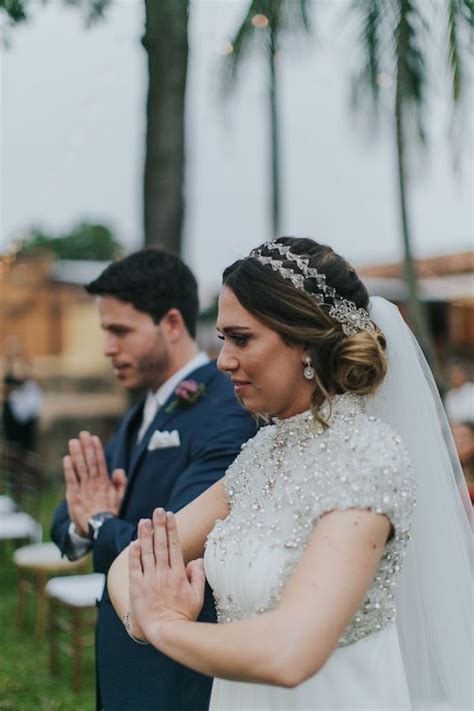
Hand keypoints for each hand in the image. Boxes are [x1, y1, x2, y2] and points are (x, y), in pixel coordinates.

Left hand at [63, 431, 126, 535]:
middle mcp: (94, 483)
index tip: (94, 438)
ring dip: (77, 453)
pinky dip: (69, 469)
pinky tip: (67, 458)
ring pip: (80, 467)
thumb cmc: (109, 512)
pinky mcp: (74, 495)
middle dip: (86, 447)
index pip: (100, 462)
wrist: (99, 528)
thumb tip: (119, 470)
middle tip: (83, 434)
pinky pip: (71, 479)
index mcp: (104, 482)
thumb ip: (120, 483)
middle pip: (90, 461)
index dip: (97, 449)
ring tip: (73, 441)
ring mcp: (84, 488)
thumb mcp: (119, 498)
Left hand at [128, 509, 204, 645]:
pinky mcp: (137, 588)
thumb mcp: (198, 597)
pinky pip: (135, 568)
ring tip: (144, 520)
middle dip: (159, 525)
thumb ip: (198, 576)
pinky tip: (133, 542)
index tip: (170, 515)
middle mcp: (163, 574)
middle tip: (157, 510)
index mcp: (178, 574)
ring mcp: (150, 580)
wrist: (166, 633)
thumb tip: (196, 560)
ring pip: (147, 553)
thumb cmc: (184, 615)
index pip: (174, 546)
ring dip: (145, 535)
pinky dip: (134, 555)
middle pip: (161, 545)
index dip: (171, 529)